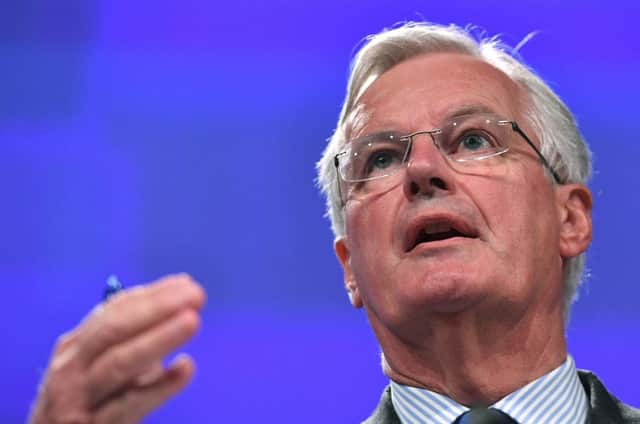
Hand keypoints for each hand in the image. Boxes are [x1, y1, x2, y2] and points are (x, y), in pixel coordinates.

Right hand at [28, 273, 205, 423]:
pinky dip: (159, 387)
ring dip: (157, 340)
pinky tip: (185, 367)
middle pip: (113, 331)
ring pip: (118, 365)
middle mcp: (70, 369)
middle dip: (155, 308)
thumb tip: (179, 293)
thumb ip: (133, 335)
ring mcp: (77, 401)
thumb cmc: (89, 405)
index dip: (152, 295)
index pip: (114, 311)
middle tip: (195, 294)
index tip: (187, 283)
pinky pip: (128, 406)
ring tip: (192, 321)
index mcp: (75, 347)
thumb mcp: (100, 369)